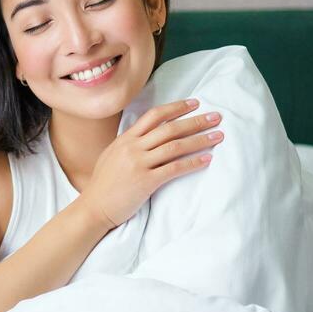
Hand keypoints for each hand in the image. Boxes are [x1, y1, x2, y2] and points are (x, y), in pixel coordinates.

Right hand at [76, 98, 222, 229]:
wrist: (93, 208)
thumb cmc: (103, 184)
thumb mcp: (112, 155)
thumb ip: (129, 144)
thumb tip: (146, 135)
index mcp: (125, 139)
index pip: (154, 115)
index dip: (176, 107)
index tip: (194, 103)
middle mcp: (132, 148)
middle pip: (170, 128)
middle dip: (196, 121)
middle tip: (216, 116)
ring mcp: (138, 164)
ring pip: (175, 146)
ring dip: (200, 140)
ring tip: (218, 135)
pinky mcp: (146, 181)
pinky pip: (174, 168)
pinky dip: (193, 162)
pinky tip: (207, 159)